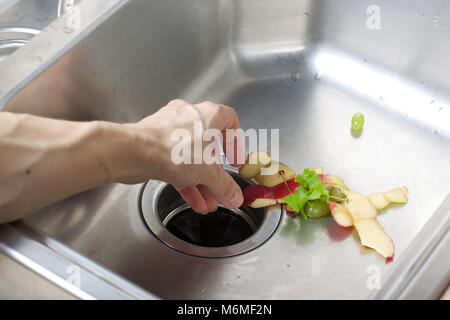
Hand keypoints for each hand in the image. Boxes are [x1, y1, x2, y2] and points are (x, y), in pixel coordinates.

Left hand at [116, 99, 244, 213]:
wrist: (136, 152)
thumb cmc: (173, 149)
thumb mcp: (209, 173)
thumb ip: (225, 186)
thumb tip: (234, 196)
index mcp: (208, 115)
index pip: (230, 121)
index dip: (236, 143)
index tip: (236, 160)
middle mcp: (189, 117)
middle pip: (209, 146)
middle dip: (216, 173)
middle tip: (222, 188)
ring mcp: (171, 130)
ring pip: (192, 157)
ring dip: (202, 181)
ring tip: (208, 201)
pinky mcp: (156, 144)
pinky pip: (177, 163)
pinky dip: (187, 181)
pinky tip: (194, 200)